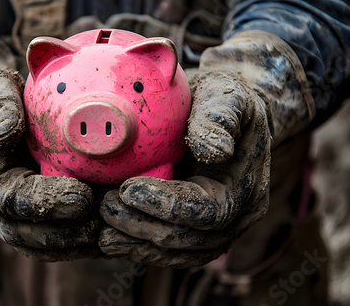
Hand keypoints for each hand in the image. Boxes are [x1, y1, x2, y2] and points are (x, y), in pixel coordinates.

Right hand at [0, 35, 99, 260]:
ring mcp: (1, 215)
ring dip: (74, 245)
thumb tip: (1, 133)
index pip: (9, 198)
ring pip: (35, 245)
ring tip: (111, 234)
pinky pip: (45, 241)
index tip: (84, 196)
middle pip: (24, 233)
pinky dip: (74, 243)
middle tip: (106, 223)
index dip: (47, 201)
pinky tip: (103, 235)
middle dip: (67, 233)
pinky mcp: (19, 217)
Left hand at [99, 31, 313, 266]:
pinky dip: (140, 247)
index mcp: (246, 187)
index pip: (208, 210)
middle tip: (106, 208)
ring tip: (103, 232)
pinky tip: (111, 238)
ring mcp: (216, 230)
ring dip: (138, 244)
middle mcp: (236, 218)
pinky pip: (169, 251)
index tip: (128, 189)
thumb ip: (221, 118)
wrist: (221, 115)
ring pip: (178, 253)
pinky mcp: (195, 232)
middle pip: (191, 240)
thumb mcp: (226, 97)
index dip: (167, 205)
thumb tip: (217, 151)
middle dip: (145, 227)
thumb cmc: (222, 102)